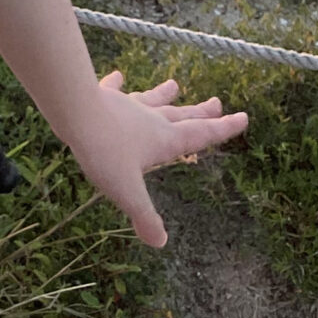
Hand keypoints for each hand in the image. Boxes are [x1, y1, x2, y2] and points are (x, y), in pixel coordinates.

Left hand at [63, 69, 247, 247]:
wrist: (74, 110)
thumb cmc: (104, 151)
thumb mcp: (128, 192)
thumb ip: (145, 216)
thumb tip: (160, 242)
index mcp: (163, 141)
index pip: (200, 135)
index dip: (223, 129)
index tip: (243, 117)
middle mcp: (149, 120)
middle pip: (180, 115)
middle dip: (200, 112)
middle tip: (217, 101)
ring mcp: (126, 106)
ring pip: (151, 100)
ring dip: (164, 94)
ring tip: (175, 83)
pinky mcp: (103, 98)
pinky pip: (114, 89)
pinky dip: (117, 84)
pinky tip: (118, 75)